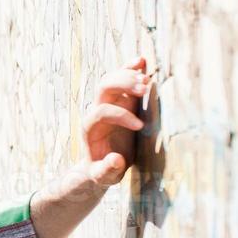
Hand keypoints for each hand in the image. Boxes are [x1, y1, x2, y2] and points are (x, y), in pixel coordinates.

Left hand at [82, 55, 152, 185]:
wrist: (101, 165)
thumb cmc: (102, 172)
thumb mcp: (103, 176)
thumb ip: (107, 171)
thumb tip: (115, 160)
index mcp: (90, 127)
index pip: (102, 112)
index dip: (120, 115)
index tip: (140, 126)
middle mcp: (97, 111)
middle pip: (104, 88)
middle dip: (123, 85)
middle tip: (144, 89)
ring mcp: (108, 103)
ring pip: (113, 79)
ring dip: (129, 76)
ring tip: (147, 80)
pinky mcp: (120, 101)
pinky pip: (122, 79)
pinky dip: (130, 69)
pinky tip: (141, 60)